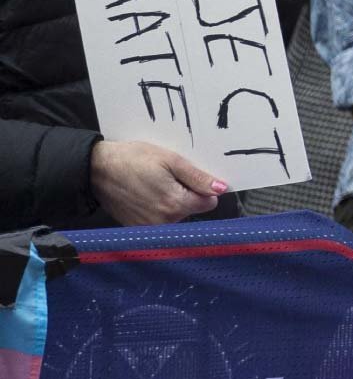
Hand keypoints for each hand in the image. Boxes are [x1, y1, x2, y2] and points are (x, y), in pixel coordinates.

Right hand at [89, 140, 224, 225]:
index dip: (204, 187)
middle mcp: (164, 222)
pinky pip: (158, 219)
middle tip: (169, 175)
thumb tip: (222, 189)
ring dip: (171, 200)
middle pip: (192, 209)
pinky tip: (145, 193)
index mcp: (176, 205)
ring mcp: (149, 227)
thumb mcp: (171, 161)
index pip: (208, 203)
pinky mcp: (136, 228)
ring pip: (176, 214)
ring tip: (155, 182)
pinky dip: (157, 207)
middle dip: (186, 193)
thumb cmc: (134, 159)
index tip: (191, 176)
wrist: (96, 169)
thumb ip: (197, 178)